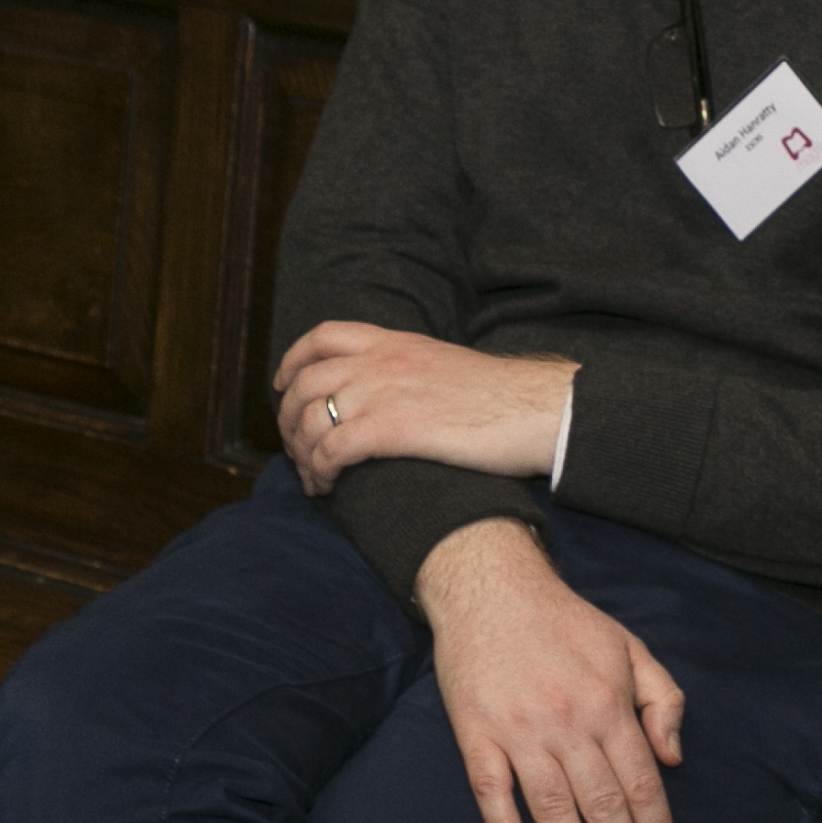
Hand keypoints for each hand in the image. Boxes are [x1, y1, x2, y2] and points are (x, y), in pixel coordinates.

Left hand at [273, 322, 573, 494]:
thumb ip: (411, 370)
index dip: (294, 360)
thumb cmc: (503, 399)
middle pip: (306, 381)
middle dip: (288, 418)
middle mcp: (383, 360)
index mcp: (396, 341)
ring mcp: (386, 391)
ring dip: (300, 452)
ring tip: (310, 476)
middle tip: (293, 448)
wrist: (537, 409)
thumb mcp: (446, 365)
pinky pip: (332, 449)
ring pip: (311, 418)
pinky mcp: (394, 428)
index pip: (325, 336)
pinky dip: (319, 470)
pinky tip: (326, 486)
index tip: (283, 384)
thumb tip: (394, 392)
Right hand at [418, 519, 685, 822]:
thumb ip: (663, 699)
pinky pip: (492, 793)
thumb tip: (674, 756)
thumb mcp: (629, 646)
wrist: (490, 587)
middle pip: (601, 805)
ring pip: (551, 809)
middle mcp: (567, 723)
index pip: (641, 781)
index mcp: (608, 703)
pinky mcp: (476, 734)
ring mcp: (519, 732)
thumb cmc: (563, 621)